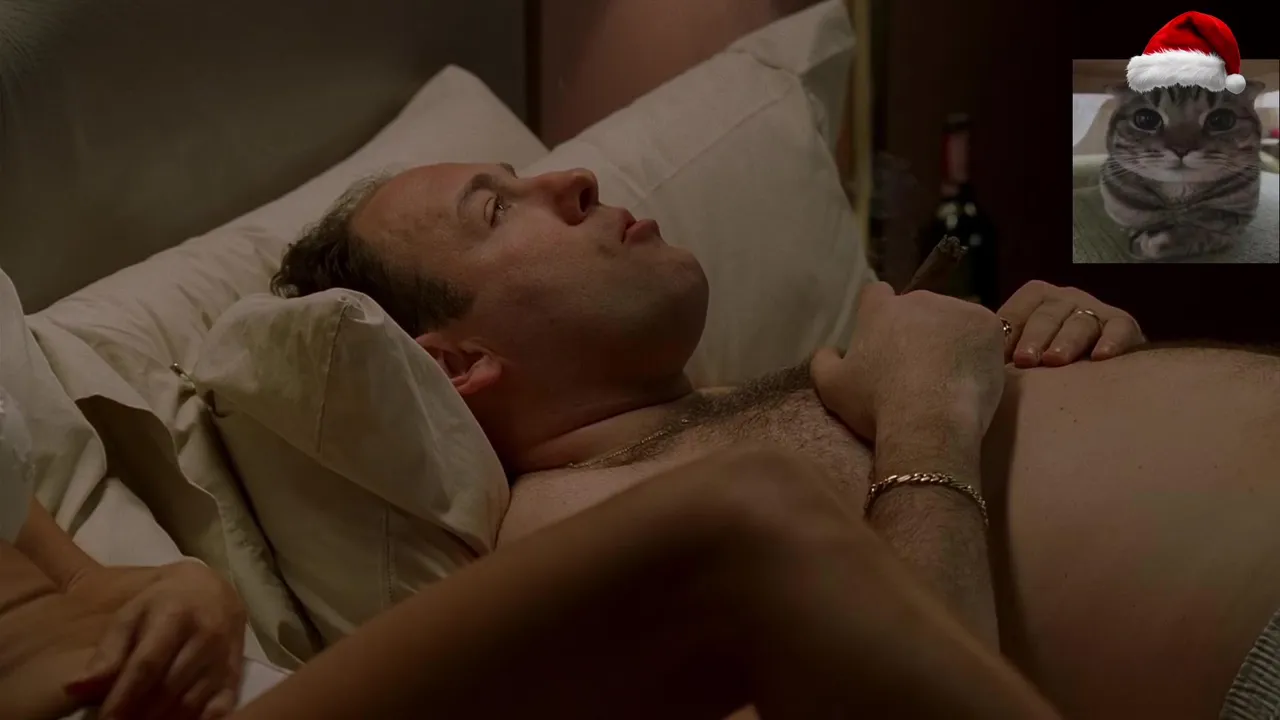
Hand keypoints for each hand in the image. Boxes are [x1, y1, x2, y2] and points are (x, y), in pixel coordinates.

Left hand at [65, 561, 245, 719]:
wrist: (214, 590)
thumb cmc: (163, 603)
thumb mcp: (131, 616)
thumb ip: (107, 653)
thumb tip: (73, 689)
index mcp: (175, 616)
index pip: (147, 664)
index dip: (123, 697)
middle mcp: (205, 637)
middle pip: (168, 688)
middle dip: (139, 714)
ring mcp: (224, 657)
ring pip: (191, 702)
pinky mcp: (236, 673)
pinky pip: (221, 708)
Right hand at [810, 282, 1005, 442]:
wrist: (929, 421)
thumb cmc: (876, 404)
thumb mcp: (831, 388)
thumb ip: (822, 361)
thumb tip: (828, 350)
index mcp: (879, 310)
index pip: (876, 294)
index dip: (878, 312)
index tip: (884, 337)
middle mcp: (917, 299)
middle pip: (917, 307)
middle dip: (918, 329)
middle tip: (919, 366)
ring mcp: (956, 308)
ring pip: (952, 318)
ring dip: (949, 337)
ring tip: (948, 374)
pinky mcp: (987, 324)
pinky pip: (981, 331)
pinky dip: (977, 348)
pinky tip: (970, 374)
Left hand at [998, 280, 1143, 367]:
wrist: (1095, 367)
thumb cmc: (1044, 361)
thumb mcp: (1020, 352)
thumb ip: (1001, 352)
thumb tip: (979, 365)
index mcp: (1034, 299)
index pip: (1017, 312)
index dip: (1008, 334)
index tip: (1000, 356)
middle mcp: (1063, 299)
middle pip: (1046, 316)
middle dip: (1034, 338)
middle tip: (1025, 360)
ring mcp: (1093, 309)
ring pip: (1079, 322)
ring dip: (1066, 341)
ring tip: (1055, 361)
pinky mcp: (1123, 324)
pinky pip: (1119, 328)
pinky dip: (1111, 341)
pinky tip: (1101, 357)